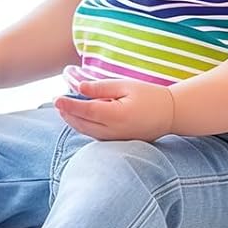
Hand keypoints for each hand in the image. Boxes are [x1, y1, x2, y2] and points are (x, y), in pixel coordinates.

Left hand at [54, 78, 176, 141]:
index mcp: (117, 115)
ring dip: (73, 121)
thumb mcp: (126, 85)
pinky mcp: (118, 142)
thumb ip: (101, 88)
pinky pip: (95, 136)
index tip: (56, 99)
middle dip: (67, 113)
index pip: (86, 110)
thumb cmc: (150, 96)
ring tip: (64, 109)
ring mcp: (116, 139)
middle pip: (82, 124)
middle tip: (57, 102)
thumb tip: (80, 88)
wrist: (171, 115)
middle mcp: (114, 131)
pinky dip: (84, 126)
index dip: (69, 105)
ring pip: (87, 132)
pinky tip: (79, 117)